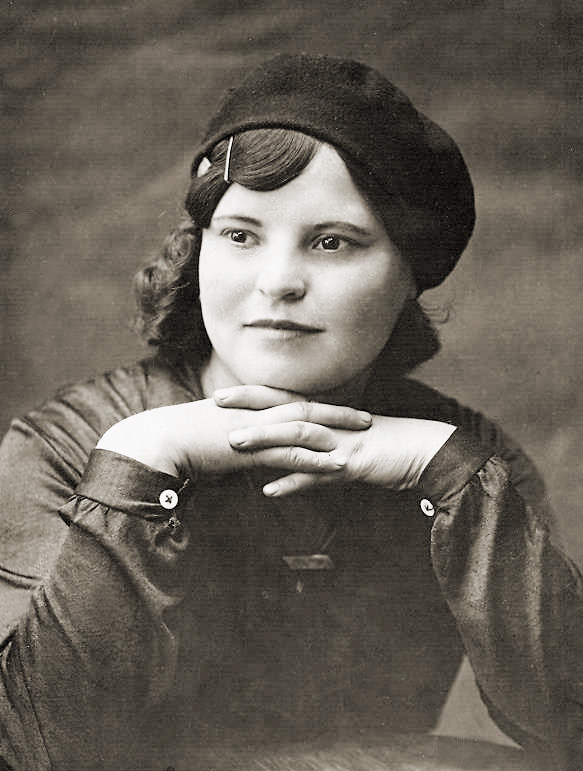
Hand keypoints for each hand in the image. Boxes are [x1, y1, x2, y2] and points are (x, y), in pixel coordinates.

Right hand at [96, 392, 372, 479]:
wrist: (159, 441)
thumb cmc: (181, 438)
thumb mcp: (213, 431)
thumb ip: (234, 435)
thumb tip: (243, 444)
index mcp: (250, 406)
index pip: (292, 400)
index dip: (320, 403)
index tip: (341, 407)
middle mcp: (257, 412)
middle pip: (308, 407)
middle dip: (339, 412)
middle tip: (367, 417)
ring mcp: (256, 429)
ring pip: (306, 427)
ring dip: (337, 432)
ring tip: (363, 439)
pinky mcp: (251, 450)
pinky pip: (291, 454)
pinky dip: (316, 459)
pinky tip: (337, 466)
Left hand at [214, 385, 456, 495]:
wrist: (425, 452)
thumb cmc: (385, 447)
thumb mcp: (344, 446)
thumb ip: (311, 457)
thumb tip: (277, 473)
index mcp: (328, 416)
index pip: (284, 401)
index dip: (253, 396)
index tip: (222, 396)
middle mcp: (330, 424)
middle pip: (284, 410)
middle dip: (250, 405)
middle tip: (216, 403)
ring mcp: (340, 443)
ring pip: (298, 437)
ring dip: (267, 439)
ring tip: (236, 442)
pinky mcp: (352, 464)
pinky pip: (320, 475)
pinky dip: (295, 483)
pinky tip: (270, 491)